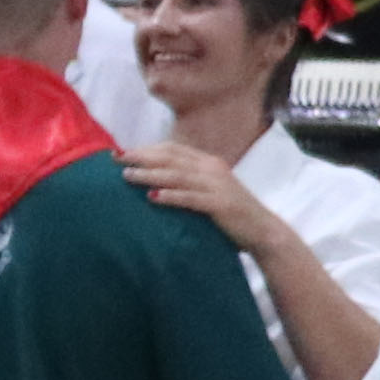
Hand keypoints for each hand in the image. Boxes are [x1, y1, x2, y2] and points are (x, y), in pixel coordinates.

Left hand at [121, 138, 279, 249]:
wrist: (263, 231)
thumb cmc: (231, 214)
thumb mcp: (209, 191)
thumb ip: (188, 182)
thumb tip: (155, 182)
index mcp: (208, 163)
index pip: (172, 149)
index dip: (146, 149)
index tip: (122, 151)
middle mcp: (212, 169)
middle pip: (171, 158)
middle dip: (141, 156)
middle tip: (116, 158)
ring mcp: (217, 186)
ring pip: (177, 176)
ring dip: (150, 174)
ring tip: (127, 175)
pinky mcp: (220, 205)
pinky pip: (191, 199)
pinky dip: (171, 197)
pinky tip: (152, 198)